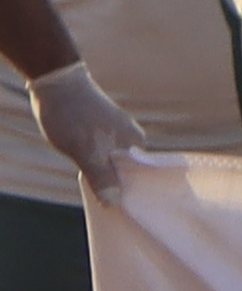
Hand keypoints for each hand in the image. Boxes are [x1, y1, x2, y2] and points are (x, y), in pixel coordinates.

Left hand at [21, 67, 133, 203]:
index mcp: (136, 143)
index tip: (112, 207)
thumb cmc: (73, 117)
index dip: (126, 193)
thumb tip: (114, 203)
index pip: (137, 178)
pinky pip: (101, 151)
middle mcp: (130, 137)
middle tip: (96, 197)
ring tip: (85, 178)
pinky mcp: (100, 127)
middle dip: (112, 184)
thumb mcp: (86, 152)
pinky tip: (79, 161)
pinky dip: (92, 160)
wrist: (55, 83)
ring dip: (99, 172)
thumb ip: (102, 177)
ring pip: (110, 161)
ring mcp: (115, 131)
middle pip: (124, 171)